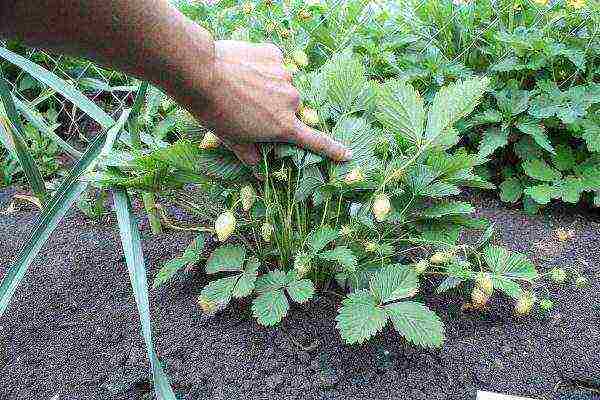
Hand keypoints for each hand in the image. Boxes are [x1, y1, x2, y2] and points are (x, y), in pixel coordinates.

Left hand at [193, 40, 351, 164]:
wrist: (202, 74)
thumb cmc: (216, 113)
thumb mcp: (232, 139)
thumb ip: (250, 154)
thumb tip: (257, 168)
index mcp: (283, 126)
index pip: (315, 141)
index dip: (333, 149)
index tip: (348, 153)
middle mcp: (290, 101)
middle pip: (292, 107)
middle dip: (278, 108)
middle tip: (252, 106)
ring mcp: (284, 76)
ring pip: (282, 83)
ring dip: (269, 85)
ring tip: (243, 85)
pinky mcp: (274, 55)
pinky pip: (273, 63)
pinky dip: (262, 66)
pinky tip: (244, 68)